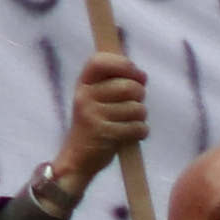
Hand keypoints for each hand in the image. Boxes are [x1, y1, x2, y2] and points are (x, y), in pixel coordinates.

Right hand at [44, 55, 151, 204]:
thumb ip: (113, 82)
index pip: (100, 61)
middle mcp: (84, 96)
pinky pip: (137, 127)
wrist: (78, 158)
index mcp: (83, 83)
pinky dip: (141, 132)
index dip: (124, 64)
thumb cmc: (94, 123)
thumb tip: (142, 76)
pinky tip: (131, 135)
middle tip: (133, 105)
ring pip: (137, 109)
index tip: (138, 76)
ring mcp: (92, 115)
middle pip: (129, 86)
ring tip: (129, 123)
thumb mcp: (94, 97)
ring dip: (140, 118)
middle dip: (140, 96)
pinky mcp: (104, 134)